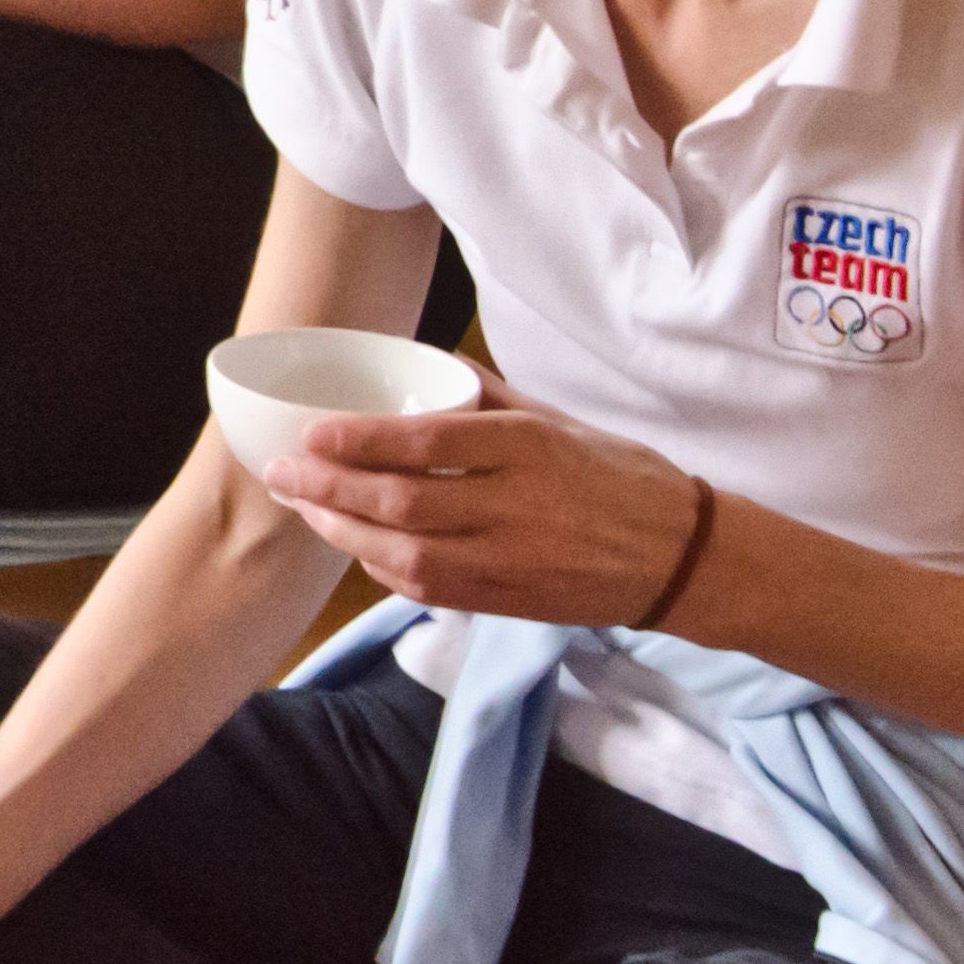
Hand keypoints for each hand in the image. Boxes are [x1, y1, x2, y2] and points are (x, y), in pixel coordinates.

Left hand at [258, 372, 711, 627]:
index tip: (310, 434)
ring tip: (305, 510)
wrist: (683, 559)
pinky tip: (358, 547)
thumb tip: (425, 362)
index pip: (428, 443)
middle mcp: (516, 505)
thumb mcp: (560, 419)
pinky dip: (384, 569)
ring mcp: (511, 559)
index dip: (361, 442)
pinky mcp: (509, 601)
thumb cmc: (621, 477)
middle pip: (403, 502)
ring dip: (344, 534)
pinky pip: (429, 589)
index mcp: (529, 448)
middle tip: (280, 473)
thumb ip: (487, 395)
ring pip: (406, 555)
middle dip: (329, 490)